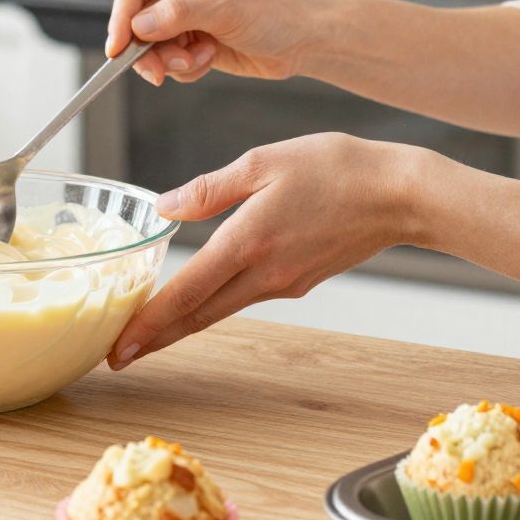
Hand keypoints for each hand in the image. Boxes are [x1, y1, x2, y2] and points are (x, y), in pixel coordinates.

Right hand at [105, 0, 322, 86]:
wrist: (305, 39)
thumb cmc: (275, 11)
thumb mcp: (224, 10)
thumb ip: (177, 16)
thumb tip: (138, 25)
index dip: (120, 21)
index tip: (117, 50)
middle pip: (136, 22)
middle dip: (150, 49)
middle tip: (161, 71)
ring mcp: (185, 15)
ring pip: (152, 46)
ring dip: (172, 60)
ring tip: (200, 58)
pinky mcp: (193, 39)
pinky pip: (170, 60)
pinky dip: (186, 67)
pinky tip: (209, 59)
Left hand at [107, 134, 423, 368]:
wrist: (401, 196)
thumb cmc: (338, 168)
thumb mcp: (265, 161)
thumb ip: (210, 188)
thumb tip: (164, 207)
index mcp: (248, 242)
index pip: (185, 294)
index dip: (147, 324)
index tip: (118, 349)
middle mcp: (263, 274)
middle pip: (198, 317)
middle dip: (155, 339)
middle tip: (117, 358)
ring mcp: (284, 283)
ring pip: (221, 309)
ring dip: (183, 323)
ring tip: (149, 332)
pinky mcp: (300, 281)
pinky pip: (247, 295)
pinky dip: (216, 302)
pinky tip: (203, 295)